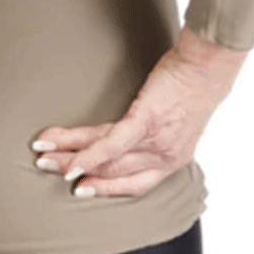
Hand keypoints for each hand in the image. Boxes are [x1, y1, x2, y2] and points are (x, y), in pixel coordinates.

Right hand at [30, 27, 247, 197]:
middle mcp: (165, 158)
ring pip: (105, 157)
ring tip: (45, 153)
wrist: (208, 66)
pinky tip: (70, 156)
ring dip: (70, 157)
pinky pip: (111, 142)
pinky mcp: (145, 120)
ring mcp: (155, 141)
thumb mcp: (180, 117)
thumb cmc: (194, 85)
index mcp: (172, 160)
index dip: (105, 188)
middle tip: (48, 167)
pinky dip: (88, 153)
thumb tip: (135, 127)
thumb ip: (159, 130)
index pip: (135, 185)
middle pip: (112, 171)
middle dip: (75, 171)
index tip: (80, 187)